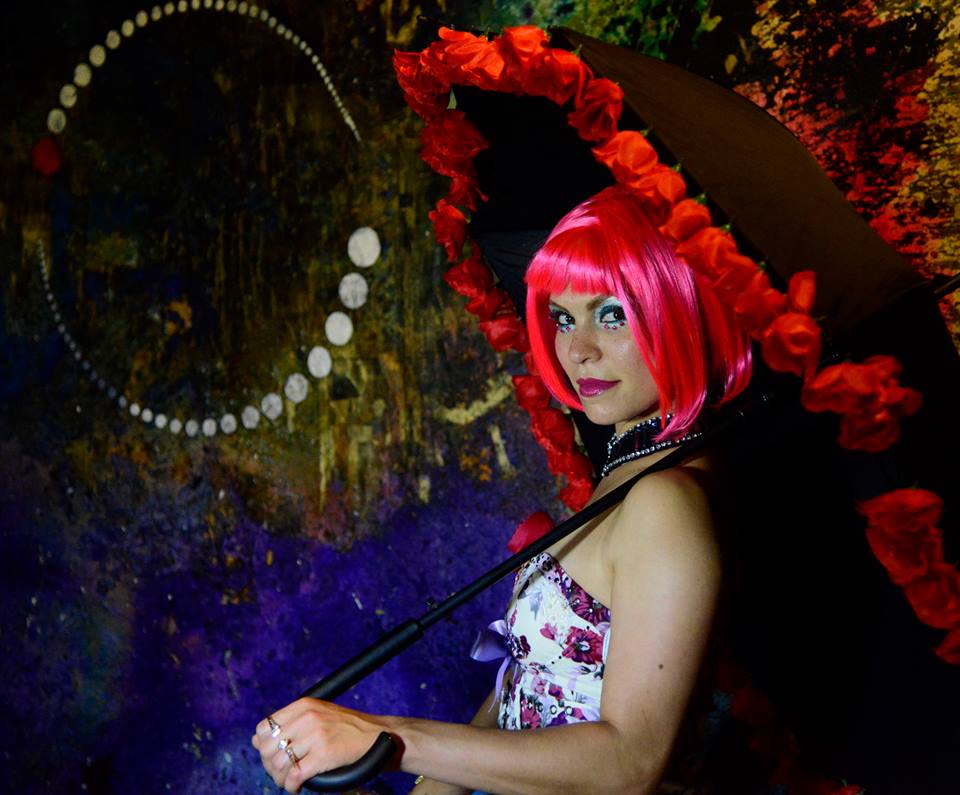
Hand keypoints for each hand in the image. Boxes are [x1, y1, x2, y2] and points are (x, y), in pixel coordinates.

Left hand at [252, 698, 388, 792]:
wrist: (378, 735)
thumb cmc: (346, 727)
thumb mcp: (318, 714)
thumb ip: (289, 723)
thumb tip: (256, 740)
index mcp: (304, 705)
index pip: (264, 727)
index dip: (263, 744)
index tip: (273, 754)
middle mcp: (308, 718)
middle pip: (268, 748)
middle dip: (270, 765)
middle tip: (280, 772)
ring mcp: (316, 736)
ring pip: (279, 764)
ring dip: (279, 778)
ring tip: (288, 781)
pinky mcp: (324, 754)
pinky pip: (294, 776)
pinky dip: (291, 786)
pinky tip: (296, 787)